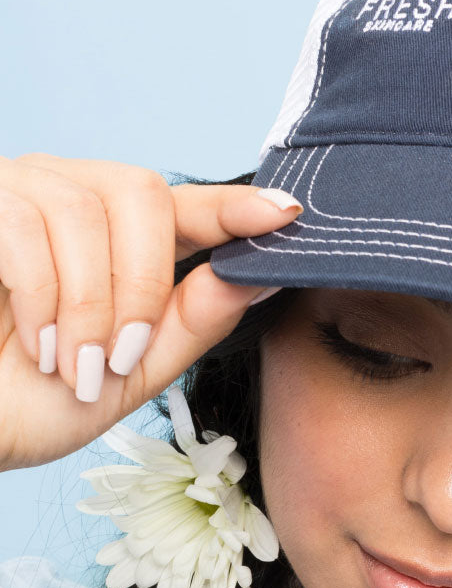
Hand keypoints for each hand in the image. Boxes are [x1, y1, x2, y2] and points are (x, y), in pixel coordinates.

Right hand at [0, 154, 301, 471]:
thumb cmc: (35, 398)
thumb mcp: (136, 367)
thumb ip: (197, 319)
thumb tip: (265, 273)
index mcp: (121, 236)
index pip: (190, 204)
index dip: (238, 206)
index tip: (290, 213)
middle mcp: (72, 195)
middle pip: (144, 193)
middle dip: (140, 284)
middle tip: (117, 355)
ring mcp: (17, 189)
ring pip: (85, 212)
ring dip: (87, 305)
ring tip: (68, 362)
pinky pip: (24, 227)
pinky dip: (40, 296)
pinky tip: (31, 342)